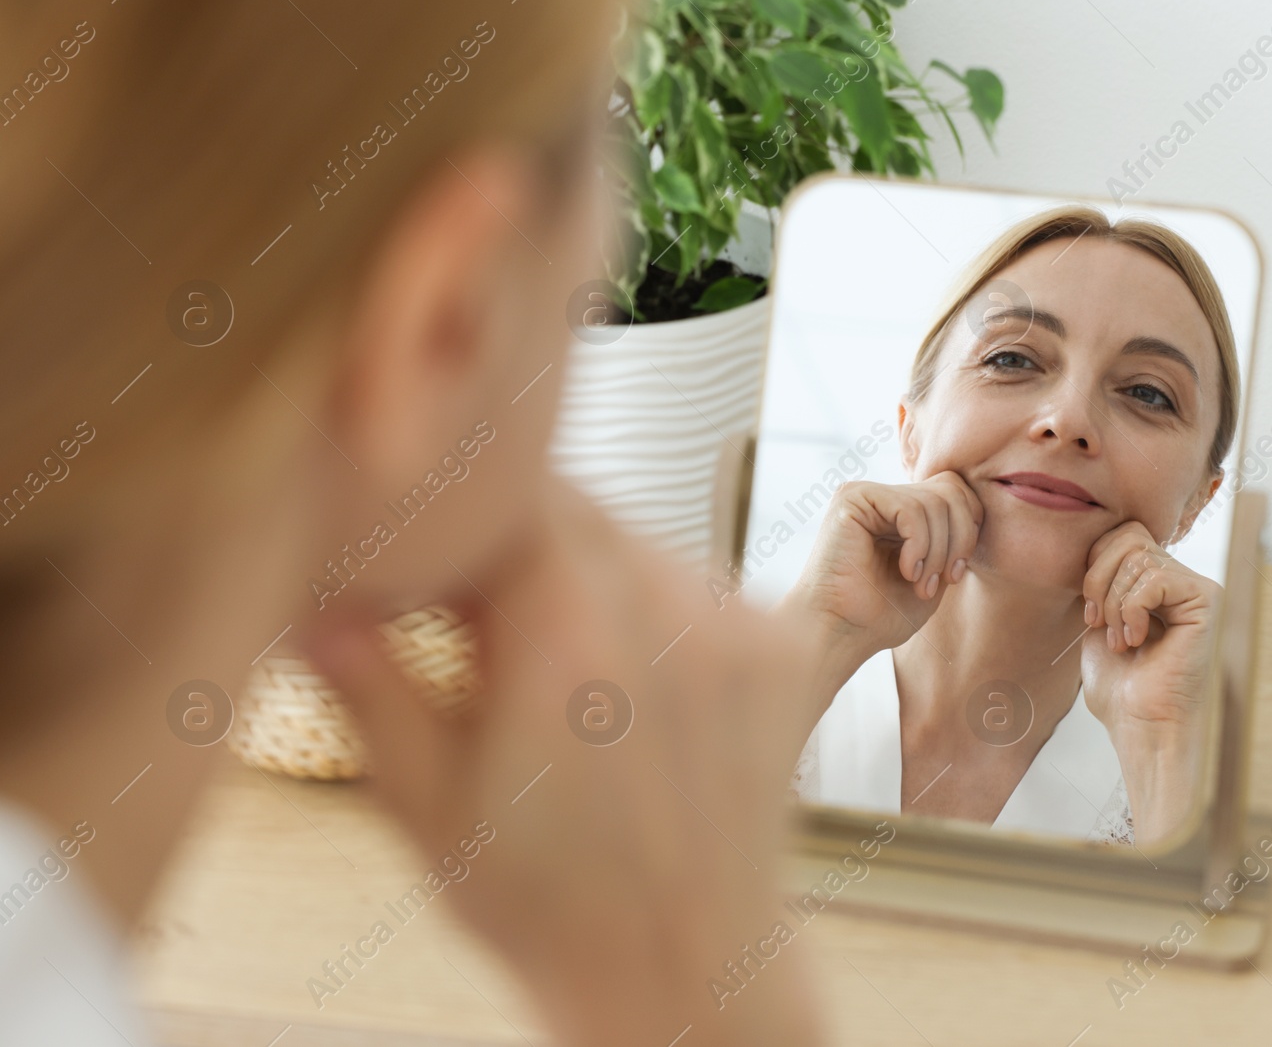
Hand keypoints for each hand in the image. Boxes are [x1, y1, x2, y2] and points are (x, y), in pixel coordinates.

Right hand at [303, 477, 821, 1046]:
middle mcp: (663, 610)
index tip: (424, 560)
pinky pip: (697, 580)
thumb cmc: (544, 903)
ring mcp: (731, 624)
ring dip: (584, 570)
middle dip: (514, 539)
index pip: (507, 492)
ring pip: (635, 538)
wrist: (685, 966)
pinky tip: (626, 683)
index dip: (456, 514)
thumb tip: (309, 604)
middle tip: (477, 617)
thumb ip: (370, 690)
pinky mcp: (775, 647)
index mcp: (566, 636)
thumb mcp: (429, 806)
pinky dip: (652, 605)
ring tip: (557, 667)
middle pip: (572, 505)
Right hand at [775, 472, 983, 709]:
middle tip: (945, 578)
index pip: (956, 492)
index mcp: (902, 512)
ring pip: (935, 500)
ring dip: (938, 551)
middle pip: (951, 488)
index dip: (969, 530)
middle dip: (960, 537)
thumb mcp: (935, 572)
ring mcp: (867, 494)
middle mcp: (884, 497)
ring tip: (921, 584)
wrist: (840, 633)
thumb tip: (978, 510)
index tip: (954, 575)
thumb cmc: (882, 615)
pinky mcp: (853, 498)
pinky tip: (906, 571)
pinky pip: (911, 508)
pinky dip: (919, 544)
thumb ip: (953, 538)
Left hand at [1078, 520, 1219, 842]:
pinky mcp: (1206, 601)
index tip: (1089, 614)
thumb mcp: (1098, 620)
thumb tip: (1096, 541)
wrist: (1140, 725)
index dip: (1095, 566)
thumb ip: (1102, 577)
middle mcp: (1180, 579)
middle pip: (1128, 536)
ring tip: (1122, 641)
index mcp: (1155, 582)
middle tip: (1100, 624)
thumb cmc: (1121, 685)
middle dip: (1099, 580)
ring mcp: (1196, 587)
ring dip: (1114, 604)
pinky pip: (1155, 578)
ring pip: (1138, 558)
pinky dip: (1132, 609)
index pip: (1121, 534)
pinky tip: (1137, 640)